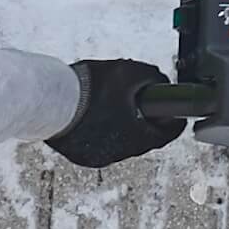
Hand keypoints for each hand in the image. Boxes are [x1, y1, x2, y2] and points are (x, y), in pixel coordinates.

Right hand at [47, 59, 186, 167]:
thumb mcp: (129, 71)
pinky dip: (100, 129)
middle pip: (143, 136)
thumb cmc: (90, 88)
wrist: (50, 101)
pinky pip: (99, 142)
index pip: (168, 133)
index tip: (177, 113)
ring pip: (120, 140)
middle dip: (143, 117)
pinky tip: (92, 112)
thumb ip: (151, 77)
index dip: (174, 120)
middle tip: (137, 100)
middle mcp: (121, 152)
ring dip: (120, 123)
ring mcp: (99, 156)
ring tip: (109, 102)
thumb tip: (160, 83)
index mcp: (138, 137)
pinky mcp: (81, 155)